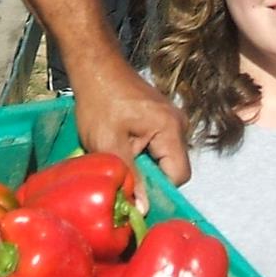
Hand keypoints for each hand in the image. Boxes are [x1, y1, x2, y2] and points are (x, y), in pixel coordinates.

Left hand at [71, 62, 189, 185]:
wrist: (96, 67)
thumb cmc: (99, 101)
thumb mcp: (108, 143)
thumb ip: (130, 176)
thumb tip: (143, 209)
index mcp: (171, 130)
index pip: (178, 176)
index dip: (157, 190)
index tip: (134, 193)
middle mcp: (179, 125)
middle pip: (173, 168)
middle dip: (149, 177)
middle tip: (123, 174)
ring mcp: (173, 120)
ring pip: (165, 158)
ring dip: (144, 164)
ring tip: (121, 156)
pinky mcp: (162, 118)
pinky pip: (160, 146)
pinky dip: (143, 152)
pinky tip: (124, 146)